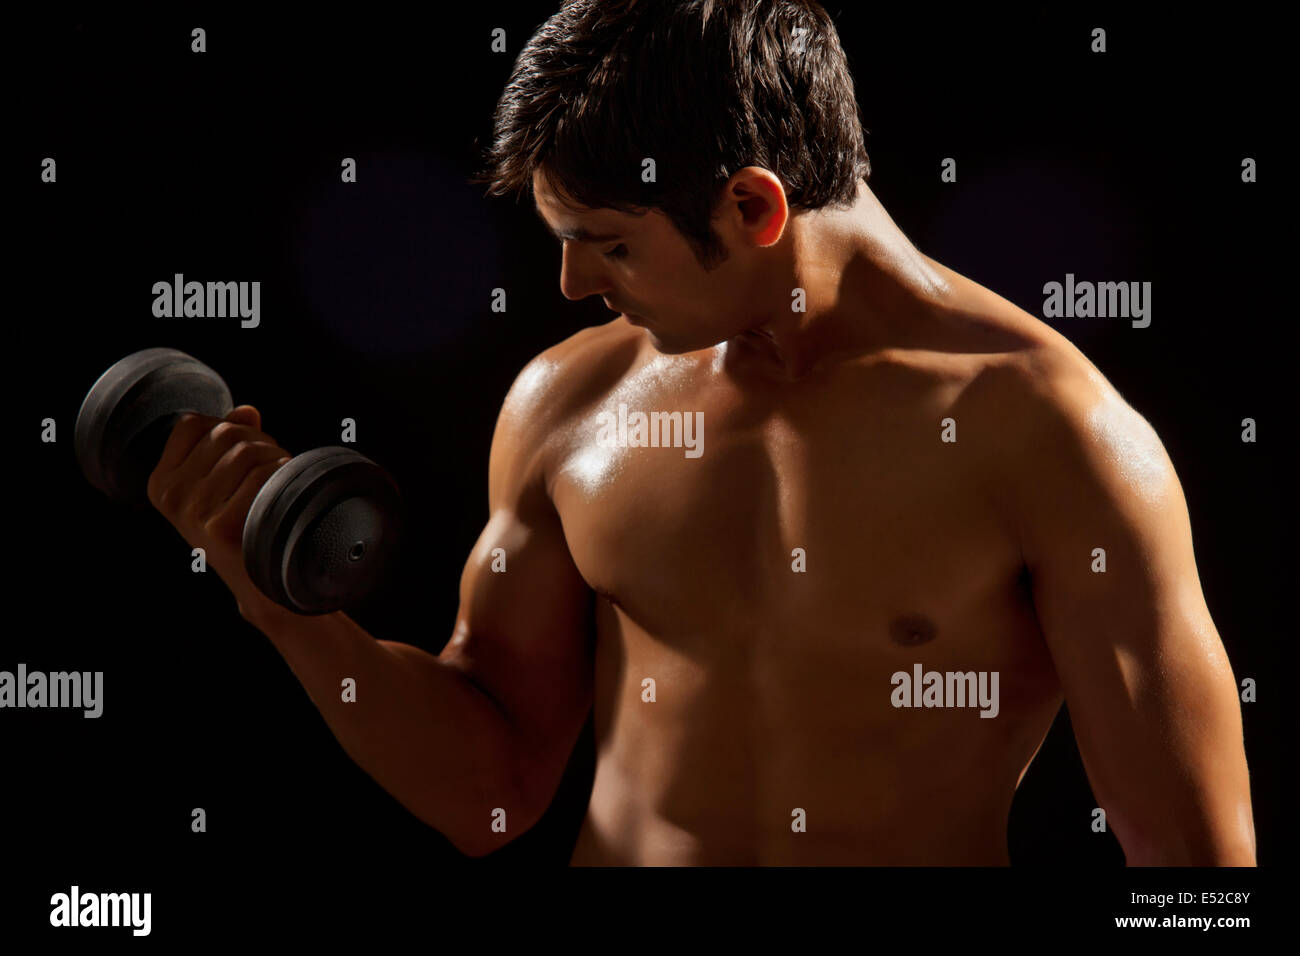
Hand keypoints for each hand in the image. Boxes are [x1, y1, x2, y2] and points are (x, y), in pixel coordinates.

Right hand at [146, 405, 292, 618]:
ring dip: (275, 459)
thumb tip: (246, 410)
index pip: (192, 423)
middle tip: (273, 468)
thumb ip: (230, 442)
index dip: (227, 426)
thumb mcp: (226, 484)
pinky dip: (282, 479)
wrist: (262, 585)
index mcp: (161, 482)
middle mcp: (170, 496)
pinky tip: (284, 497)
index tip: (244, 451)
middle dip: (259, 442)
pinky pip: (261, 477)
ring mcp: (192, 512)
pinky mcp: (219, 526)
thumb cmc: (247, 526)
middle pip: (225, 433)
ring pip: (247, 451)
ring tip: (279, 483)